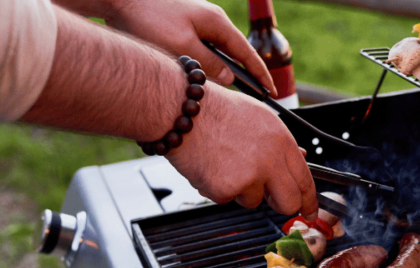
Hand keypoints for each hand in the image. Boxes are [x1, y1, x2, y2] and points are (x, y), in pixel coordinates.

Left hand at [104, 0, 276, 93]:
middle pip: (232, 53)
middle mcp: (209, 19)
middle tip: (252, 96)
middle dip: (241, 75)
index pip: (246, 53)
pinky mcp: (179, 24)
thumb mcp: (183, 49)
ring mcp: (194, 20)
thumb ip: (209, 66)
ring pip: (214, 53)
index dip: (260, 74)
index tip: (271, 91)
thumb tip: (230, 77)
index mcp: (217, 22)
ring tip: (220, 90)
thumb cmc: (148, 19)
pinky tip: (195, 74)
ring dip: (217, 71)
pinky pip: (200, 49)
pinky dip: (203, 64)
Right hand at [167, 84, 318, 220]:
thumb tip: (300, 159)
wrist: (182, 109)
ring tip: (225, 163)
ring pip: (253, 201)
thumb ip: (280, 143)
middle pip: (288, 202)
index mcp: (281, 141)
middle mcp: (270, 160)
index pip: (305, 179)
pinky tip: (210, 166)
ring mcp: (249, 177)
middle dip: (281, 206)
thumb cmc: (215, 109)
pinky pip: (226, 199)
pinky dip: (217, 188)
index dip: (309, 200)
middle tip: (270, 199)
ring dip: (241, 190)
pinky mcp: (226, 189)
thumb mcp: (258, 116)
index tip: (310, 211)